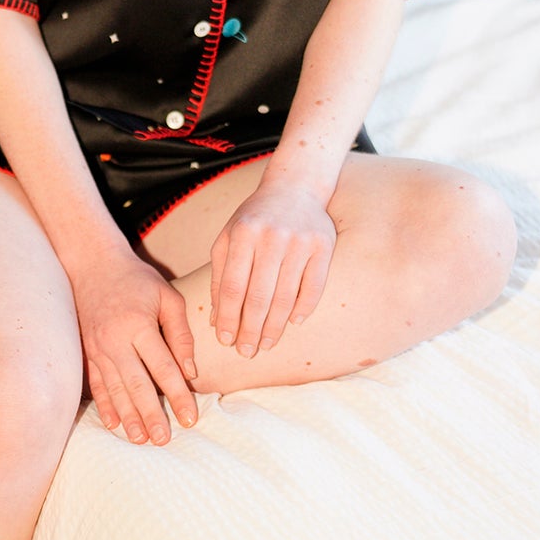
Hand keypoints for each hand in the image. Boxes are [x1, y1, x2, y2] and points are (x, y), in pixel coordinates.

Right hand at [74, 252, 198, 444]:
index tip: (190, 418)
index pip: (163, 367)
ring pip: (115, 389)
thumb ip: (181, 333)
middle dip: (151, 415)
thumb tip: (190, 371)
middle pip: (136, 385)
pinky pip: (96, 383)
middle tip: (164, 440)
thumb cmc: (137, 280)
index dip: (179, 395)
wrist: (93, 265)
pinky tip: (113, 423)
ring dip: (128, 417)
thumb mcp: (167, 297)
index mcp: (138, 324)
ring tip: (140, 439)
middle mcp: (114, 340)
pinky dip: (105, 405)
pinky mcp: (86, 351)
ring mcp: (97, 348)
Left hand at [210, 180, 336, 355]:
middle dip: (251, 330)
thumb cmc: (255, 218)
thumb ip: (220, 275)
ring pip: (286, 297)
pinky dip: (303, 308)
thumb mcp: (229, 237)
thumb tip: (216, 319)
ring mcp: (299, 242)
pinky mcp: (323, 246)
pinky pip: (313, 287)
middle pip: (259, 296)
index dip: (228, 318)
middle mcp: (271, 237)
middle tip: (246, 352)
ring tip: (266, 344)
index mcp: (243, 233)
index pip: (232, 286)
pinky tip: (292, 323)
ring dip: (275, 327)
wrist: (295, 187)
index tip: (224, 341)